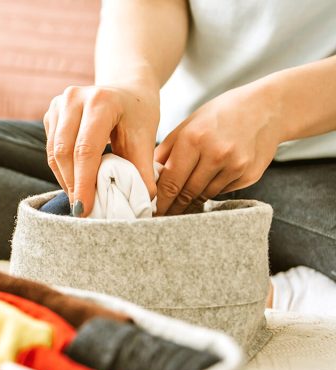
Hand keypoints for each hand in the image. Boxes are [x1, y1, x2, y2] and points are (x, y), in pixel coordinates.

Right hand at [44, 84, 159, 216]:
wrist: (128, 91)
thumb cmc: (138, 115)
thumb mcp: (146, 139)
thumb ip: (143, 170)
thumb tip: (143, 203)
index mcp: (101, 100)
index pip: (86, 149)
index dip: (84, 182)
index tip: (85, 209)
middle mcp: (74, 98)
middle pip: (64, 152)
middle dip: (72, 185)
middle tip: (82, 210)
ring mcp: (59, 104)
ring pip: (53, 153)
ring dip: (65, 180)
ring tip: (79, 199)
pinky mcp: (51, 114)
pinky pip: (50, 149)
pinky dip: (61, 170)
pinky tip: (75, 182)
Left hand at [154, 83, 282, 214]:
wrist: (267, 108)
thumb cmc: (220, 115)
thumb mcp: (188, 124)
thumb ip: (166, 151)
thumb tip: (148, 176)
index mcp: (194, 139)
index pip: (171, 181)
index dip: (160, 201)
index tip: (151, 211)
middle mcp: (216, 154)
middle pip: (187, 193)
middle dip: (173, 207)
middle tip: (162, 216)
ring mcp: (235, 166)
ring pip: (205, 195)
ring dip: (192, 200)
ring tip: (182, 203)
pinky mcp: (250, 175)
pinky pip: (223, 192)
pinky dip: (213, 190)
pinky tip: (211, 180)